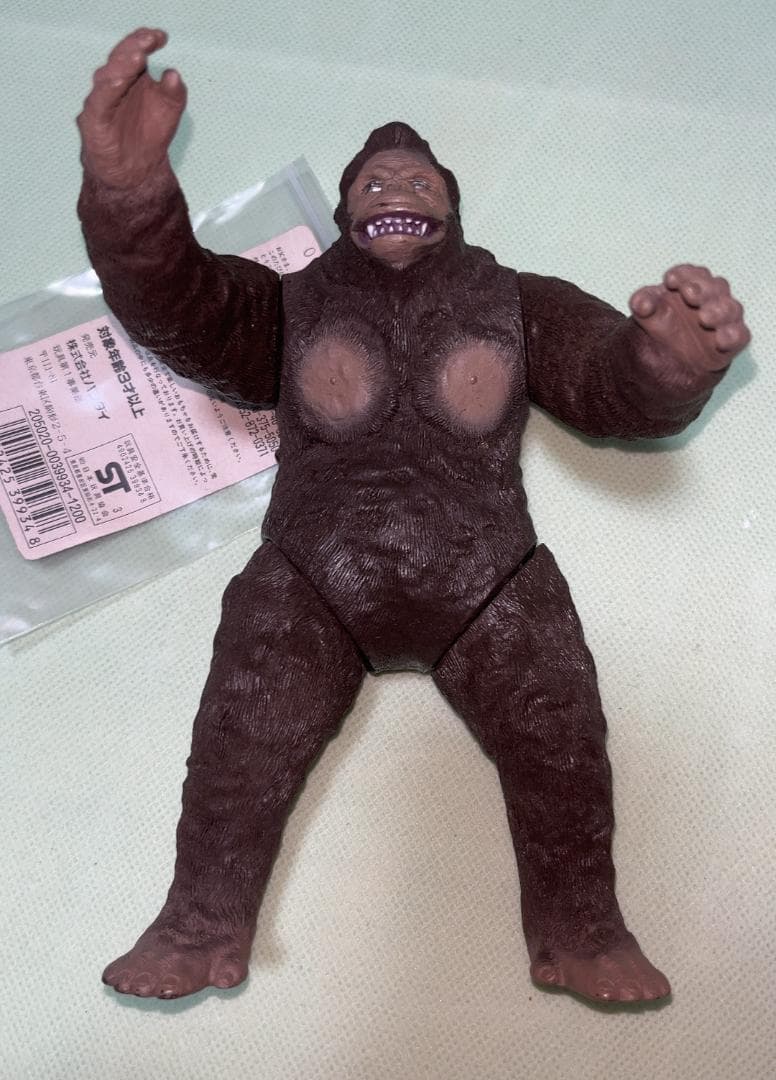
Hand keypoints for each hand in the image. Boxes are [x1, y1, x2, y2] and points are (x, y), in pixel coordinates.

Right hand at [76, 27, 185, 188]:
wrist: (136, 171)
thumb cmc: (149, 135)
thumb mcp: (170, 111)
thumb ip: (174, 92)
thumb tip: (174, 75)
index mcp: (131, 77)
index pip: (135, 52)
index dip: (145, 41)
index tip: (161, 37)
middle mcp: (114, 84)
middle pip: (120, 60)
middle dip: (134, 48)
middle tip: (149, 40)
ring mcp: (102, 100)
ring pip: (107, 77)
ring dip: (122, 66)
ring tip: (138, 56)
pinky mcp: (93, 120)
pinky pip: (99, 101)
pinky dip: (108, 89)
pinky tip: (120, 80)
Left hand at [629, 264, 750, 372]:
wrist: (671, 357)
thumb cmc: (664, 324)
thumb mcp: (647, 313)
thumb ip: (642, 303)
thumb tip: (641, 303)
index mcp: (691, 284)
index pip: (691, 274)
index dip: (683, 274)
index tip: (669, 280)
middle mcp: (712, 298)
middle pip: (715, 287)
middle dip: (702, 289)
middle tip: (689, 294)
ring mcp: (724, 319)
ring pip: (730, 309)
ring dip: (719, 311)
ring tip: (704, 317)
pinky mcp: (731, 340)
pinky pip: (740, 335)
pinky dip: (733, 335)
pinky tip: (722, 338)